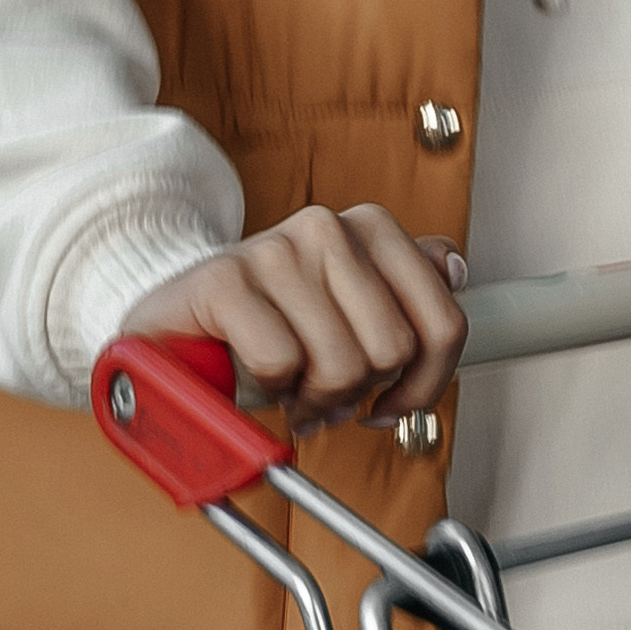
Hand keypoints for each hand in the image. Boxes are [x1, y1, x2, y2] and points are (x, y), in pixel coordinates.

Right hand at [121, 203, 468, 434]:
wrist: (177, 319)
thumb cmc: (270, 322)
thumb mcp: (346, 308)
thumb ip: (405, 290)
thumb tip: (452, 270)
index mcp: (371, 228)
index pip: (442, 322)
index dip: (425, 384)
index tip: (393, 402)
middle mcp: (328, 227)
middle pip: (393, 350)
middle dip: (359, 392)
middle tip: (324, 394)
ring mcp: (275, 248)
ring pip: (341, 363)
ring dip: (314, 401)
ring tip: (292, 391)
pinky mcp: (224, 279)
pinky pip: (282, 363)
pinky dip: (272, 390)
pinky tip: (258, 380)